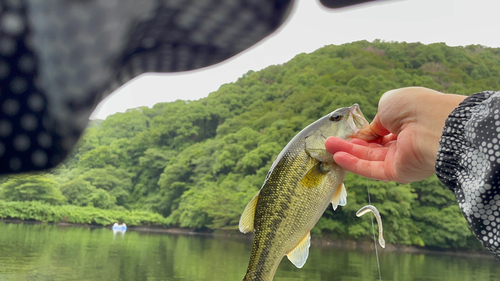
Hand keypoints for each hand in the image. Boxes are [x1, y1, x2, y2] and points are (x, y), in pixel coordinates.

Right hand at [325, 87, 466, 182]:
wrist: (434, 125)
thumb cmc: (414, 107)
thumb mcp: (388, 104)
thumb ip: (376, 120)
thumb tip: (369, 132)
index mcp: (405, 122)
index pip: (379, 131)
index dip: (362, 133)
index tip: (345, 132)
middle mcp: (403, 142)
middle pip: (371, 146)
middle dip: (350, 143)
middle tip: (330, 141)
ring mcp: (401, 159)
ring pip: (369, 158)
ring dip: (348, 153)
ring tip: (328, 147)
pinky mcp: (398, 173)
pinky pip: (372, 169)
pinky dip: (355, 164)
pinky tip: (338, 157)